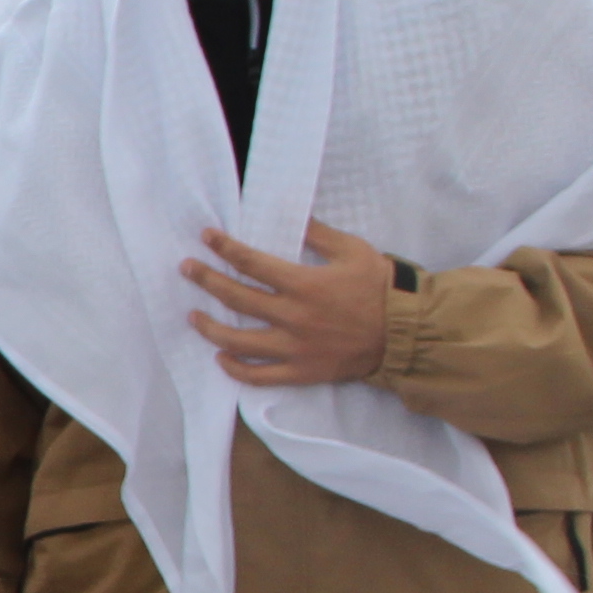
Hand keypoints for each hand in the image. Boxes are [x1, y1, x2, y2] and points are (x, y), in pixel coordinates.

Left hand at [185, 221, 400, 387]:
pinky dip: (236, 370)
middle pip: (237, 298)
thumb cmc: (380, 286)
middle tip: (187, 270)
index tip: (206, 238)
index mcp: (303, 284)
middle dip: (207, 281)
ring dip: (210, 328)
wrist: (405, 331)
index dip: (225, 248)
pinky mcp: (302, 372)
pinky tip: (222, 358)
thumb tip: (293, 215)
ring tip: (193, 317)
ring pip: (239, 342)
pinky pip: (260, 376)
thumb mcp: (352, 250)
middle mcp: (293, 317)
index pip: (251, 263)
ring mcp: (295, 348)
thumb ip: (317, 234)